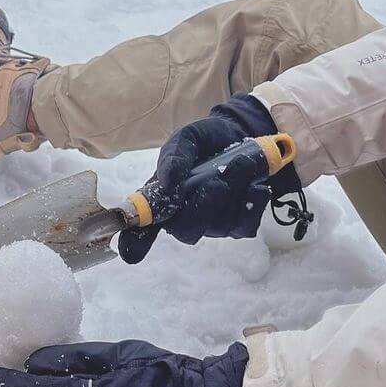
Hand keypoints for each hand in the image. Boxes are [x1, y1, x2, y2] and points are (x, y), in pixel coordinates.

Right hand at [118, 92, 301, 263]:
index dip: (135, 242)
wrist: (241, 135)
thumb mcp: (187, 137)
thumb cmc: (205, 140)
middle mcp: (184, 216)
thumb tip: (168, 181)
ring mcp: (212, 224)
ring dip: (235, 193)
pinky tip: (255, 183)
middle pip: (186, 231)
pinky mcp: (239, 225)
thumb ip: (176, 155)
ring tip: (242, 163)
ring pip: (220, 225)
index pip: (143, 227)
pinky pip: (245, 225)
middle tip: (218, 180)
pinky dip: (253, 202)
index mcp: (162, 197)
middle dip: (204, 206)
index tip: (130, 251)